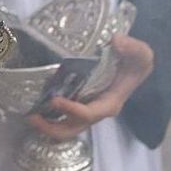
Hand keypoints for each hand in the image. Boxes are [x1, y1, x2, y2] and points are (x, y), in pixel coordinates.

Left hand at [29, 34, 155, 139]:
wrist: (136, 66)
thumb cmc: (137, 61)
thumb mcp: (142, 53)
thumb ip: (132, 47)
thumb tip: (115, 41)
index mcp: (110, 103)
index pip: (90, 114)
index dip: (72, 110)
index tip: (55, 100)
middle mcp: (98, 111)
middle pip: (74, 129)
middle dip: (52, 128)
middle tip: (32, 117)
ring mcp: (88, 109)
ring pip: (67, 126)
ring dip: (48, 125)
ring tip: (29, 115)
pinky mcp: (81, 103)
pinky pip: (64, 116)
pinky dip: (50, 116)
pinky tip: (36, 105)